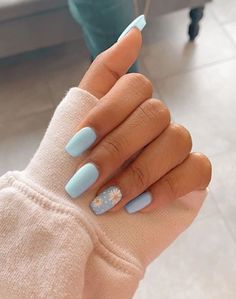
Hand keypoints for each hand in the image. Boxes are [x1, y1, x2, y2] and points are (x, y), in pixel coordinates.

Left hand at [64, 28, 211, 214]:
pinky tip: (138, 205)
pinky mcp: (192, 176)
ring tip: (106, 201)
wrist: (84, 218)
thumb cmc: (77, 169)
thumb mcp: (77, 120)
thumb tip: (135, 31)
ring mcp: (177, 148)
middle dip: (116, 149)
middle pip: (155, 114)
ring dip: (137, 173)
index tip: (76, 144)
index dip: (105, 113)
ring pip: (177, 140)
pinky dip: (165, 187)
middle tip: (86, 180)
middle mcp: (158, 122)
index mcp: (131, 106)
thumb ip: (103, 75)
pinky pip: (197, 170)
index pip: (134, 86)